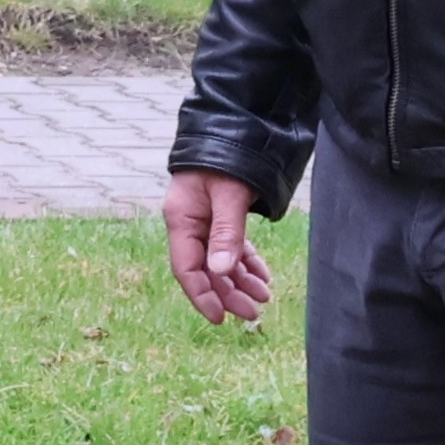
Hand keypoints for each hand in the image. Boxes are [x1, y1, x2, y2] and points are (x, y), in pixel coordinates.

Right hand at [165, 170, 271, 323]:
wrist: (231, 126)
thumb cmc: (226, 158)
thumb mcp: (229, 195)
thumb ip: (226, 233)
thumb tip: (220, 272)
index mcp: (182, 220)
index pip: (187, 268)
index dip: (202, 296)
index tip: (220, 318)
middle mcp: (189, 224)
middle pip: (205, 269)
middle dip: (228, 293)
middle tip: (253, 313)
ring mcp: (204, 220)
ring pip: (219, 260)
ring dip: (239, 280)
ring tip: (263, 298)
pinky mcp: (219, 215)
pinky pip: (230, 246)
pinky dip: (244, 262)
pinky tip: (260, 276)